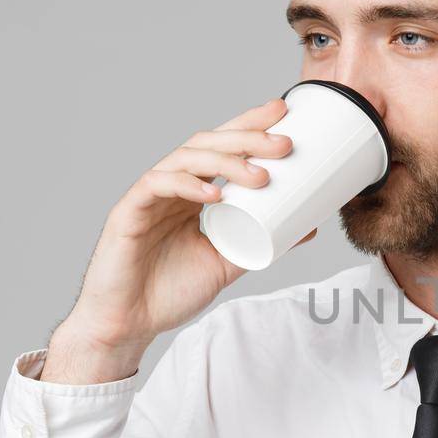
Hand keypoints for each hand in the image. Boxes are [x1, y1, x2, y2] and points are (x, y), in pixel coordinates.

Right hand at [56, 99, 316, 355]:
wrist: (129, 324)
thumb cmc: (171, 291)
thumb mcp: (229, 263)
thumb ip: (263, 243)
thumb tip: (310, 226)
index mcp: (194, 192)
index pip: (223, 148)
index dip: (250, 125)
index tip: (284, 113)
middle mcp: (172, 186)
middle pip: (208, 144)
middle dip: (247, 137)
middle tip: (284, 143)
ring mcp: (149, 196)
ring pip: (185, 159)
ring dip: (225, 162)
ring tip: (261, 175)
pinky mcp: (127, 213)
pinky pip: (157, 187)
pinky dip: (187, 186)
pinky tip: (214, 193)